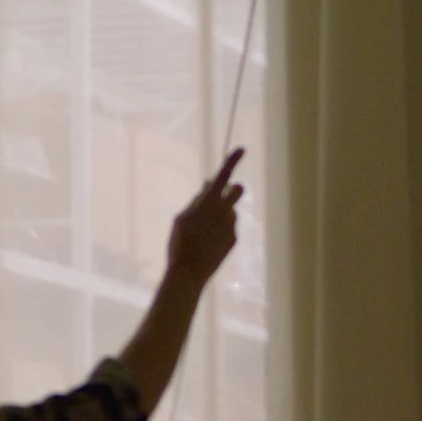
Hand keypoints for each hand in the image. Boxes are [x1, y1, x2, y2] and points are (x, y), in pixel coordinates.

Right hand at [165, 148, 246, 282]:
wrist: (189, 271)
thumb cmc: (180, 242)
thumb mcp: (182, 218)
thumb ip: (197, 201)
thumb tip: (208, 187)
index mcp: (209, 202)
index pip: (223, 176)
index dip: (232, 161)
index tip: (241, 149)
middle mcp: (224, 211)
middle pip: (238, 190)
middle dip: (233, 189)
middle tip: (222, 195)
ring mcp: (231, 225)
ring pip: (230, 212)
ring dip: (221, 214)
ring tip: (203, 231)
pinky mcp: (233, 239)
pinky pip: (228, 228)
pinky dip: (219, 231)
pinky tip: (207, 243)